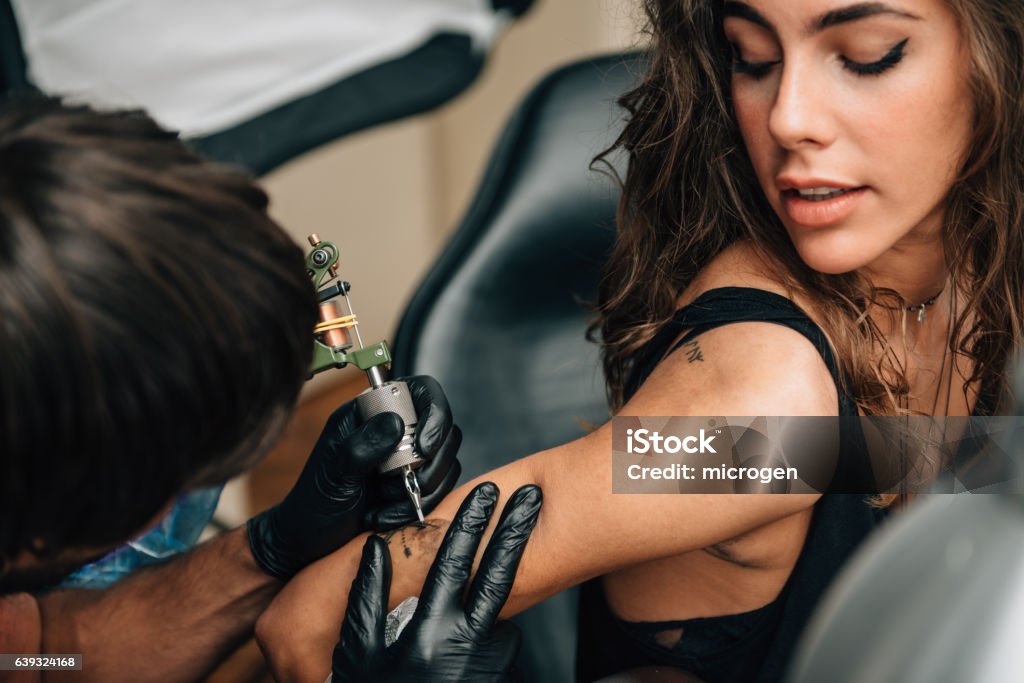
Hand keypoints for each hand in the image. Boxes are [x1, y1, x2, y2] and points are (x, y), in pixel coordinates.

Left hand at [248, 375, 461, 579]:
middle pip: (444, 429)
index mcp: (370, 413)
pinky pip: (439, 490)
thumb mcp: (334, 473)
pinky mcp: (416, 484)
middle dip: (428, 464)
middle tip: (402, 483)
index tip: (424, 448)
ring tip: (383, 502)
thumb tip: (396, 422)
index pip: (421, 392)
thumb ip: (362, 445)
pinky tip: (384, 515)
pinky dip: (416, 507)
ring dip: (420, 489)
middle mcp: (394, 430)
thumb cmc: (314, 503)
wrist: (310, 541)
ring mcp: (408, 458)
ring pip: (446, 462)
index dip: (434, 414)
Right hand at [331, 482, 542, 682]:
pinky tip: (475, 631)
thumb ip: (366, 598)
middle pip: (499, 577)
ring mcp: (490, 665)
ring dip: (504, 585)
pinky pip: (501, 643)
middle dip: (515, 532)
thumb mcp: (358, 654)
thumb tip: (375, 549)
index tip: (486, 493)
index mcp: (427, 632)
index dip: (470, 525)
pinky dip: (492, 631)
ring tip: (506, 559)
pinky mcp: (500, 677)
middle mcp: (465, 646)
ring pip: (504, 612)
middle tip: (532, 498)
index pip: (454, 564)